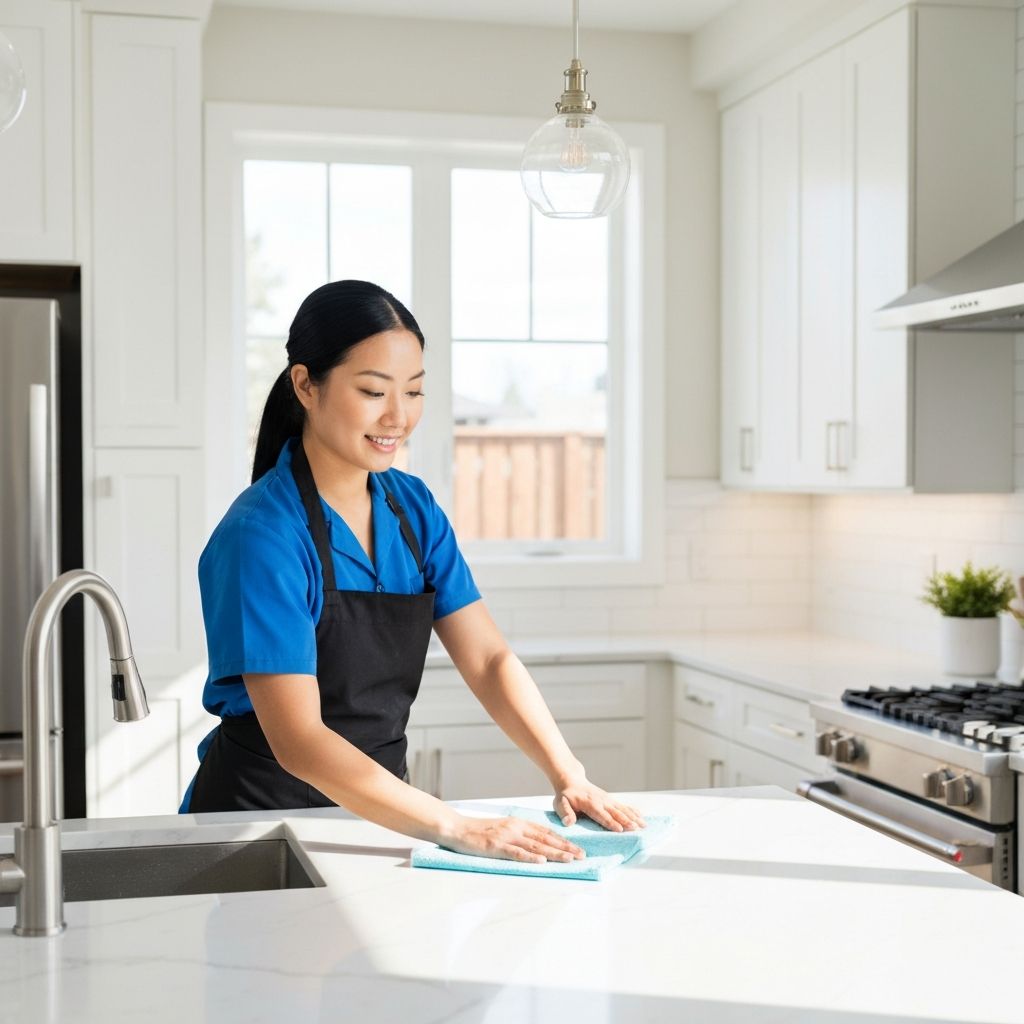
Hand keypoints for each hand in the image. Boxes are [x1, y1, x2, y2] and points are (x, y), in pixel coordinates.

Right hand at [443, 814, 585, 863]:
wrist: (457, 828)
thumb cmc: (479, 831)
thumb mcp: (503, 828)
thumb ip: (519, 835)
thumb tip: (537, 845)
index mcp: (518, 823)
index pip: (545, 832)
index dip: (562, 840)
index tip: (577, 848)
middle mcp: (515, 828)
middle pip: (545, 839)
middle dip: (565, 847)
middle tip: (581, 856)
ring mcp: (506, 837)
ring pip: (535, 846)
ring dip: (554, 853)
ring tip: (569, 859)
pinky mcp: (496, 846)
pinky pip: (516, 853)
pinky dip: (530, 858)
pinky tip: (542, 862)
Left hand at [553, 774, 646, 831]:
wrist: (571, 780)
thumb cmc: (565, 795)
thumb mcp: (560, 803)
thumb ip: (565, 812)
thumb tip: (569, 822)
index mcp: (589, 804)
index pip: (601, 815)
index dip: (610, 822)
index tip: (620, 829)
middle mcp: (601, 801)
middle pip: (615, 812)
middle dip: (626, 821)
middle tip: (637, 828)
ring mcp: (607, 800)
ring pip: (622, 809)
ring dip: (633, 817)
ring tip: (643, 825)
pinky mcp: (610, 800)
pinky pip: (623, 806)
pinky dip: (632, 811)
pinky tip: (641, 816)